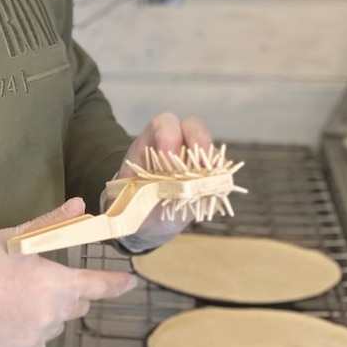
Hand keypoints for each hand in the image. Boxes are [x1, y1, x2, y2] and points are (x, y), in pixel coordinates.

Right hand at [0, 199, 136, 346]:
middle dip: (67, 295)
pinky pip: (34, 346)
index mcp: (56, 284)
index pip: (99, 286)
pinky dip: (26, 335)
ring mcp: (36, 340)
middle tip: (39, 283)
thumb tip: (79, 206)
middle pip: (76, 306)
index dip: (117, 284)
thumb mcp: (12, 238)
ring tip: (12, 302)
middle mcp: (53, 315)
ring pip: (53, 326)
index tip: (130, 283)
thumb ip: (50, 224)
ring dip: (44, 315)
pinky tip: (3, 322)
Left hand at [116, 112, 212, 249]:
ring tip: (207, 183)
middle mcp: (176, 144)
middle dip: (198, 140)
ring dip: (211, 164)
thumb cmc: (132, 204)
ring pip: (210, 149)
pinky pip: (219, 173)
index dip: (167, 135)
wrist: (144, 222)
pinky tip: (211, 195)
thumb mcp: (127, 198)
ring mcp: (195, 160)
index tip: (167, 156)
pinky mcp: (208, 178)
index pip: (163, 124)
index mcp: (151, 143)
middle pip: (193, 127)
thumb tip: (140, 197)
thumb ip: (134, 195)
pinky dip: (218, 182)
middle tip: (200, 164)